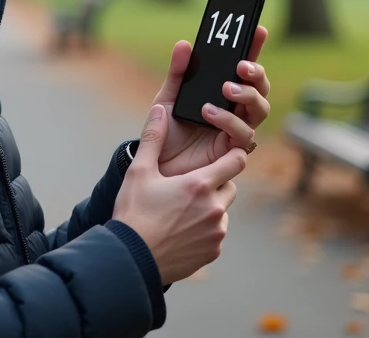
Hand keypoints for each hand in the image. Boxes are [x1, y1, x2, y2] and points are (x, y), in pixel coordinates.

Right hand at [112, 104, 245, 283]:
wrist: (131, 259)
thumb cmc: (134, 213)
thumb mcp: (139, 172)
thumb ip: (153, 138)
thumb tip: (159, 109)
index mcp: (200, 184)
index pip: (237, 160)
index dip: (231, 155)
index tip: (223, 153)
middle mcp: (215, 208)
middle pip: (230, 184)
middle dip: (215, 181)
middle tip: (189, 185)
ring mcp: (216, 232)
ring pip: (223, 210)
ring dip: (210, 206)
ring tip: (180, 210)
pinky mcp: (213, 252)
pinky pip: (216, 233)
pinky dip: (204, 229)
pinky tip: (181, 229)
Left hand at [153, 26, 270, 176]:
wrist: (156, 164)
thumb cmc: (165, 131)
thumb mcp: (167, 98)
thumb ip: (177, 73)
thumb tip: (184, 44)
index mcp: (222, 93)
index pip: (244, 69)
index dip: (254, 49)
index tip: (258, 30)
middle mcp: (235, 110)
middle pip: (261, 88)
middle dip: (257, 74)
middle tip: (242, 66)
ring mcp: (236, 130)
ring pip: (260, 110)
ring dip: (246, 96)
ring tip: (225, 89)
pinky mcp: (232, 150)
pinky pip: (243, 134)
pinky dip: (229, 120)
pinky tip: (210, 112)